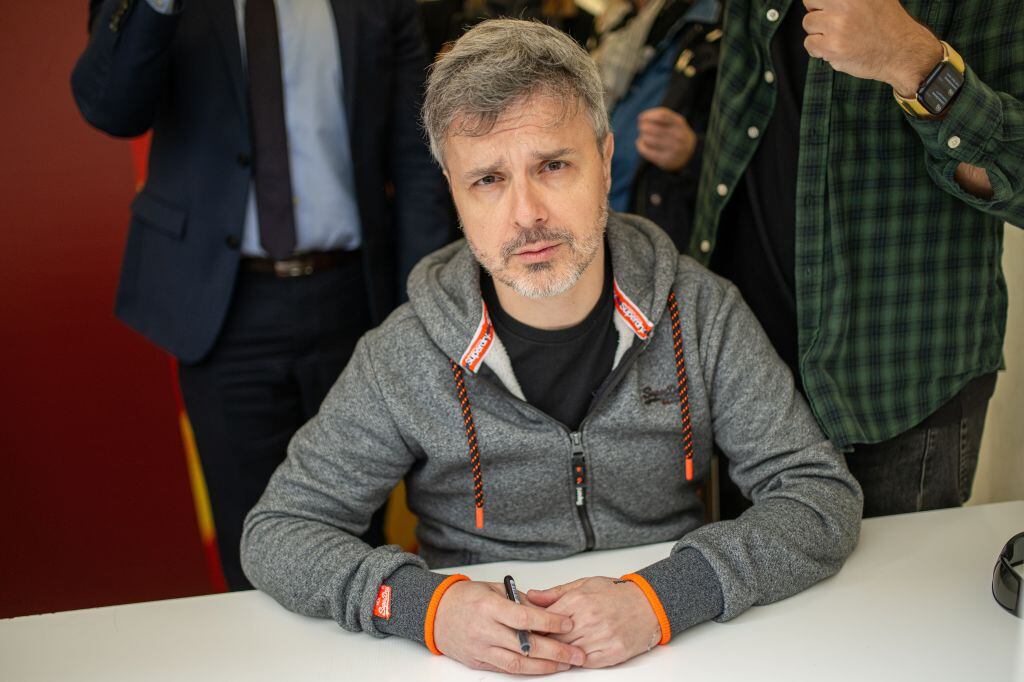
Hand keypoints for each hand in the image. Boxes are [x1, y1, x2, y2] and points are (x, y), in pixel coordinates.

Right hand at [432, 580, 585, 674]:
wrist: (435, 613)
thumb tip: (546, 610)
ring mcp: (481, 648)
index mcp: (489, 606)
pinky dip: (527, 670)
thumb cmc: (465, 598)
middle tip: (576, 653)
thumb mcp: (493, 588)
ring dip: (545, 666)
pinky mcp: (478, 661)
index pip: (525, 617)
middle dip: (556, 651)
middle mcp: (485, 630)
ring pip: (518, 663)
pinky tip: (543, 668)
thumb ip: (519, 600)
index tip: (568, 623)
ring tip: (565, 664)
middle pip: (526, 645)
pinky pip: (506, 669)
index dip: (549, 622)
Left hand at [526, 577, 661, 668]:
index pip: (546, 619)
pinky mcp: (612, 653)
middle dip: (545, 640)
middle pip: (555, 638)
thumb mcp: (584, 584)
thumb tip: (532, 596)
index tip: (530, 629)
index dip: (536, 626)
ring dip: (560, 652)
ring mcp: (601, 638)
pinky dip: (577, 660)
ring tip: (557, 648)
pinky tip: (576, 653)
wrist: (649, 604)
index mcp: (579, 600)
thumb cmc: (617, 593)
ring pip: (568, 652)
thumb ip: (556, 593)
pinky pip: (585, 662)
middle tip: (540, 641)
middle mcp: (589, 619)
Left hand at [636, 107, 697, 171]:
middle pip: (652, 128)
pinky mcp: (666, 160)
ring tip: (643, 136)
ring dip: (642, 136)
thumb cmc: (675, 132)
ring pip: (648, 139)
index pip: (661, 116)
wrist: (688, 153)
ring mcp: (674, 149)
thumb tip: (641, 118)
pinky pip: (647, 151)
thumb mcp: (672, 121)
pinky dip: (640, 146)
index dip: (648, 116)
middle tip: (641, 128)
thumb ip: (659, 115)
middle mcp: (679, 136)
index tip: (641, 118)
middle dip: (643, 127)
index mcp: (679, 122)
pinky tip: (641, 143)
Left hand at [802, 0, 942, 96]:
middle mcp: (845, 3)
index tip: (827, 8)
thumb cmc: (889, 24)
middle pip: (810, 2)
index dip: (820, 0)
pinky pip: (810, 44)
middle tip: (835, 23)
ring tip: (840, 37)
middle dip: (819, 13)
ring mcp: (838, 25)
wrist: (903, 52)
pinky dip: (818, 49)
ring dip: (819, 31)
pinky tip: (837, 49)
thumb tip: (826, 0)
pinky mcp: (833, 46)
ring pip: (808, 23)